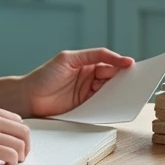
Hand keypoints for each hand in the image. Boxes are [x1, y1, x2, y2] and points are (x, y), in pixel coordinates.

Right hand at [0, 103, 31, 164]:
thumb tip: (4, 138)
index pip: (17, 120)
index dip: (20, 136)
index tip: (17, 146)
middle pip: (23, 131)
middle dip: (25, 146)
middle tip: (20, 158)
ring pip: (20, 144)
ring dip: (20, 156)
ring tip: (12, 163)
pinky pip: (11, 155)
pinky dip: (12, 162)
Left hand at [19, 47, 140, 117]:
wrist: (28, 98)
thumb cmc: (45, 75)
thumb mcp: (69, 59)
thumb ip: (93, 56)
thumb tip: (116, 59)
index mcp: (87, 64)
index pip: (109, 63)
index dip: (121, 63)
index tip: (132, 65)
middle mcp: (90, 78)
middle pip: (112, 78)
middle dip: (124, 79)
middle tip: (136, 81)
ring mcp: (88, 94)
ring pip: (109, 92)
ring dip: (118, 93)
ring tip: (129, 94)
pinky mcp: (85, 108)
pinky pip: (101, 106)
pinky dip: (109, 106)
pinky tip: (114, 105)